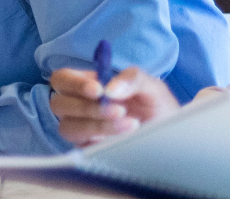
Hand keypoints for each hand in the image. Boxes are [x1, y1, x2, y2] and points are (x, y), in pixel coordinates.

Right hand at [49, 66, 180, 145]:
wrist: (172, 136)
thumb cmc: (157, 107)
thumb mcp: (152, 87)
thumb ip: (133, 79)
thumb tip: (110, 90)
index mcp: (86, 85)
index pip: (62, 79)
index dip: (74, 83)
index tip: (99, 90)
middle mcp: (77, 107)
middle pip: (57, 104)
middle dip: (87, 107)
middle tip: (119, 110)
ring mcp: (81, 129)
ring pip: (68, 127)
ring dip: (96, 126)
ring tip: (130, 125)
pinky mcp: (87, 149)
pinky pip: (82, 147)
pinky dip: (102, 142)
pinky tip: (124, 139)